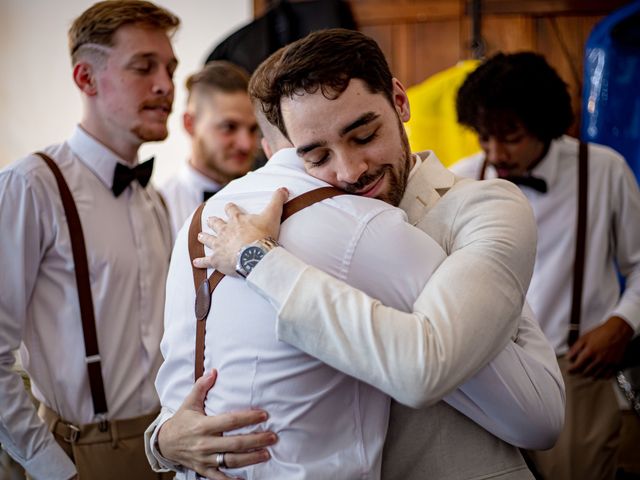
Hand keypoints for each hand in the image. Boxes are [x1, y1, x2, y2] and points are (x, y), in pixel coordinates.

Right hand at [157, 369, 276, 478]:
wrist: (164, 443)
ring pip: (231, 460)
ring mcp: (204, 459)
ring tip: (267, 454)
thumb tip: (214, 371)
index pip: (230, 421)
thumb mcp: (189, 402)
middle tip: (273, 437)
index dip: (248, 418)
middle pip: (235, 443)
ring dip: (251, 458)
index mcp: (203, 425)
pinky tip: (245, 479)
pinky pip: (218, 477)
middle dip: (256, 440)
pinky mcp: (203, 470)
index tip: (264, 415)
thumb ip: (201, 386)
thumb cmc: (181, 421)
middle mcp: (205, 443)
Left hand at [193, 188, 288, 275]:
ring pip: (208, 239)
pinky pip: (206, 260)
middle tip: (210, 220)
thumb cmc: (263, 235)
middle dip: (213, 222)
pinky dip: (200, 261)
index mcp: (236, 220)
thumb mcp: (272, 215)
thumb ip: (277, 201)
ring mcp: (219, 245)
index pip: (231, 209)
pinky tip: (195, 262)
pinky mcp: (217, 260)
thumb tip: (284, 188)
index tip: (228, 206)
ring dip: (204, 237)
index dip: (230, 208)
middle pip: (216, 223)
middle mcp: (225, 230)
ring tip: (200, 236)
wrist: (255, 255)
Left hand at [567, 316, 633, 378]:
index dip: (572, 370)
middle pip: (586, 372)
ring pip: (596, 375)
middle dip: (579, 372)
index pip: (578, 365)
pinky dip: (601, 376)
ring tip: (586, 373)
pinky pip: (607, 375)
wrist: (617, 331)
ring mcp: (608, 363)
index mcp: (590, 352)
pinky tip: (598, 374)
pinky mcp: (616, 364)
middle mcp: (599, 359)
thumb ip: (575, 348)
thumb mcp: (584, 337)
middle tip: (576, 372)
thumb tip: (568, 357)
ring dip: (589, 375)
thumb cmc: (600, 333)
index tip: (569, 371)